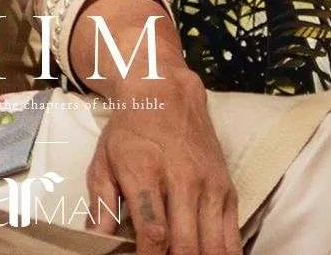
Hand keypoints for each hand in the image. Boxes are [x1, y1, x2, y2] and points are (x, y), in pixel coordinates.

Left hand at [85, 68, 241, 254]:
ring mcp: (210, 185)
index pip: (154, 231)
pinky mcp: (227, 189)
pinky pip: (233, 236)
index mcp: (147, 171)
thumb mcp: (104, 159)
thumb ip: (101, 203)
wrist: (165, 92)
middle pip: (187, 246)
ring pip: (213, 246)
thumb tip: (96, 239)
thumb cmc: (130, 129)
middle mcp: (184, 179)